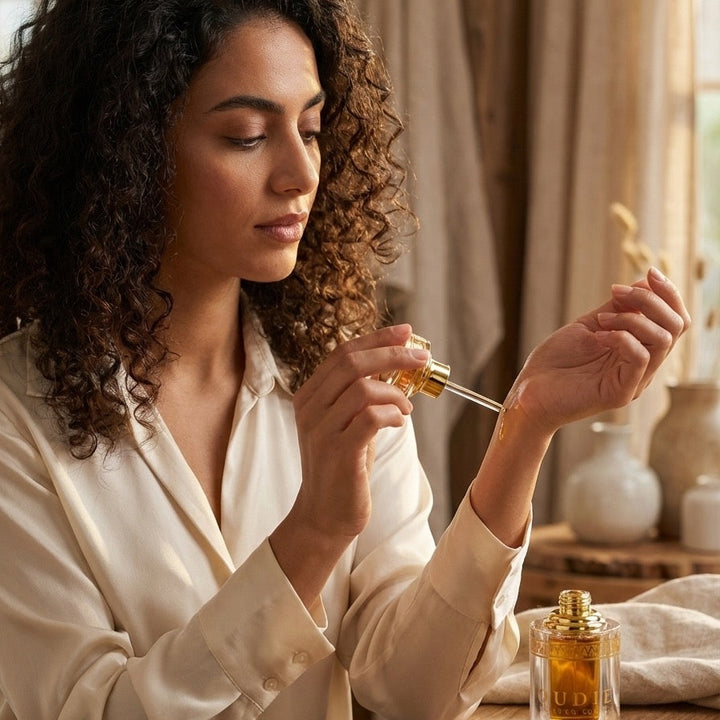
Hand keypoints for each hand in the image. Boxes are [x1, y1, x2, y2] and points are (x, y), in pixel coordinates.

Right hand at [290, 324, 428, 540]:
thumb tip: (395, 362)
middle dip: (392, 354)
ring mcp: (321, 431)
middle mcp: (309, 409)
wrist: (324, 514)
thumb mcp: (347, 422)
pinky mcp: (339, 453)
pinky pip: (371, 418)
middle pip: (352, 363)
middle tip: (421, 358)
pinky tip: (400, 421)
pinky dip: (393, 414)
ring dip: (395, 393)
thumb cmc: (343, 466)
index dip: (377, 338)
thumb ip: (361, 393)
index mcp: (309, 396)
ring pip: (362, 388)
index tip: (406, 332)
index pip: (342, 353)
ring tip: (407, 408)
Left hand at [508, 267, 690, 435]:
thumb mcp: (590, 325)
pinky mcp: (620, 393)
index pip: (675, 320)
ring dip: (632, 318)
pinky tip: (599, 335)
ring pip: (663, 340)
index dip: (668, 293)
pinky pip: (639, 358)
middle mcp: (642, 366)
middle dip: (652, 300)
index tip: (649, 272)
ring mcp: (634, 381)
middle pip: (676, 327)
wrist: (529, 393)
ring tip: (602, 319)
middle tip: (618, 291)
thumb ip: (618, 308)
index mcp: (639, 349)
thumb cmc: (555, 362)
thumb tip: (645, 282)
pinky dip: (622, 337)